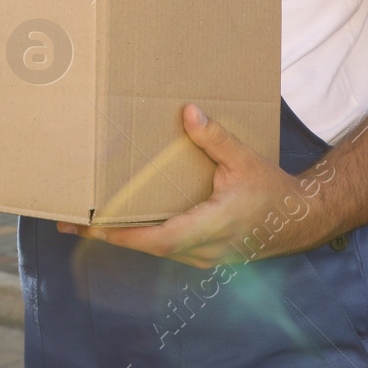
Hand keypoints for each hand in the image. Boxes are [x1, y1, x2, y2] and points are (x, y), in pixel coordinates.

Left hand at [58, 104, 338, 267]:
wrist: (299, 221)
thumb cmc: (272, 191)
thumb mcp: (245, 161)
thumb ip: (215, 138)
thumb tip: (188, 111)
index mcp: (213, 226)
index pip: (160, 238)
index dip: (124, 234)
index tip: (92, 226)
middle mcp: (204, 249)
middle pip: (147, 248)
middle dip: (107, 236)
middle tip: (68, 222)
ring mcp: (203, 256)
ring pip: (153, 251)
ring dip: (120, 238)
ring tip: (83, 223)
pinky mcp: (202, 254)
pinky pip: (164, 248)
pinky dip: (138, 238)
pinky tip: (119, 224)